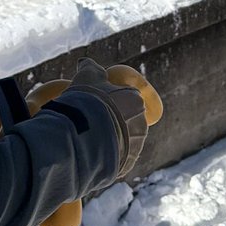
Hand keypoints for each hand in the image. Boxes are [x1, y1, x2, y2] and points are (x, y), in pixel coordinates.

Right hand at [65, 58, 148, 179]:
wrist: (84, 132)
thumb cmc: (88, 100)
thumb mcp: (87, 77)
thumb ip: (89, 67)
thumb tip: (85, 61)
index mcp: (135, 100)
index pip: (126, 100)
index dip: (111, 102)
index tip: (97, 106)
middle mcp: (141, 123)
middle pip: (126, 122)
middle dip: (113, 123)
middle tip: (92, 125)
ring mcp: (135, 146)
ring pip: (123, 142)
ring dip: (111, 142)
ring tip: (89, 143)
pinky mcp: (127, 164)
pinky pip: (117, 160)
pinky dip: (107, 158)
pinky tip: (92, 155)